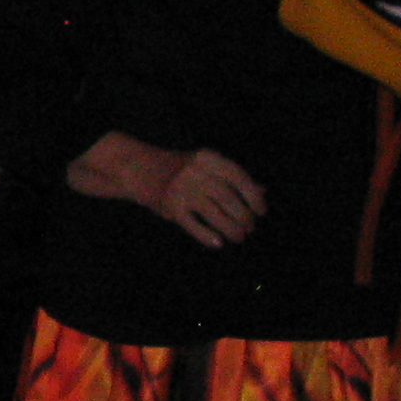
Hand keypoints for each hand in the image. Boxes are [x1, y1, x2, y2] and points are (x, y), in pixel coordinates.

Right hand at [126, 143, 265, 247]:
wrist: (138, 167)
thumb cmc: (180, 169)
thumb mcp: (207, 167)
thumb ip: (233, 178)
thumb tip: (262, 193)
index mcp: (208, 158)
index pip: (238, 176)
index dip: (253, 196)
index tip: (261, 212)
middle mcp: (195, 170)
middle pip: (227, 196)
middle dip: (243, 216)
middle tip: (249, 228)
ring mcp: (181, 188)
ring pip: (213, 211)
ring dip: (230, 228)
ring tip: (238, 237)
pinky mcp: (169, 205)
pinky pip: (192, 224)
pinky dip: (206, 235)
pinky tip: (218, 243)